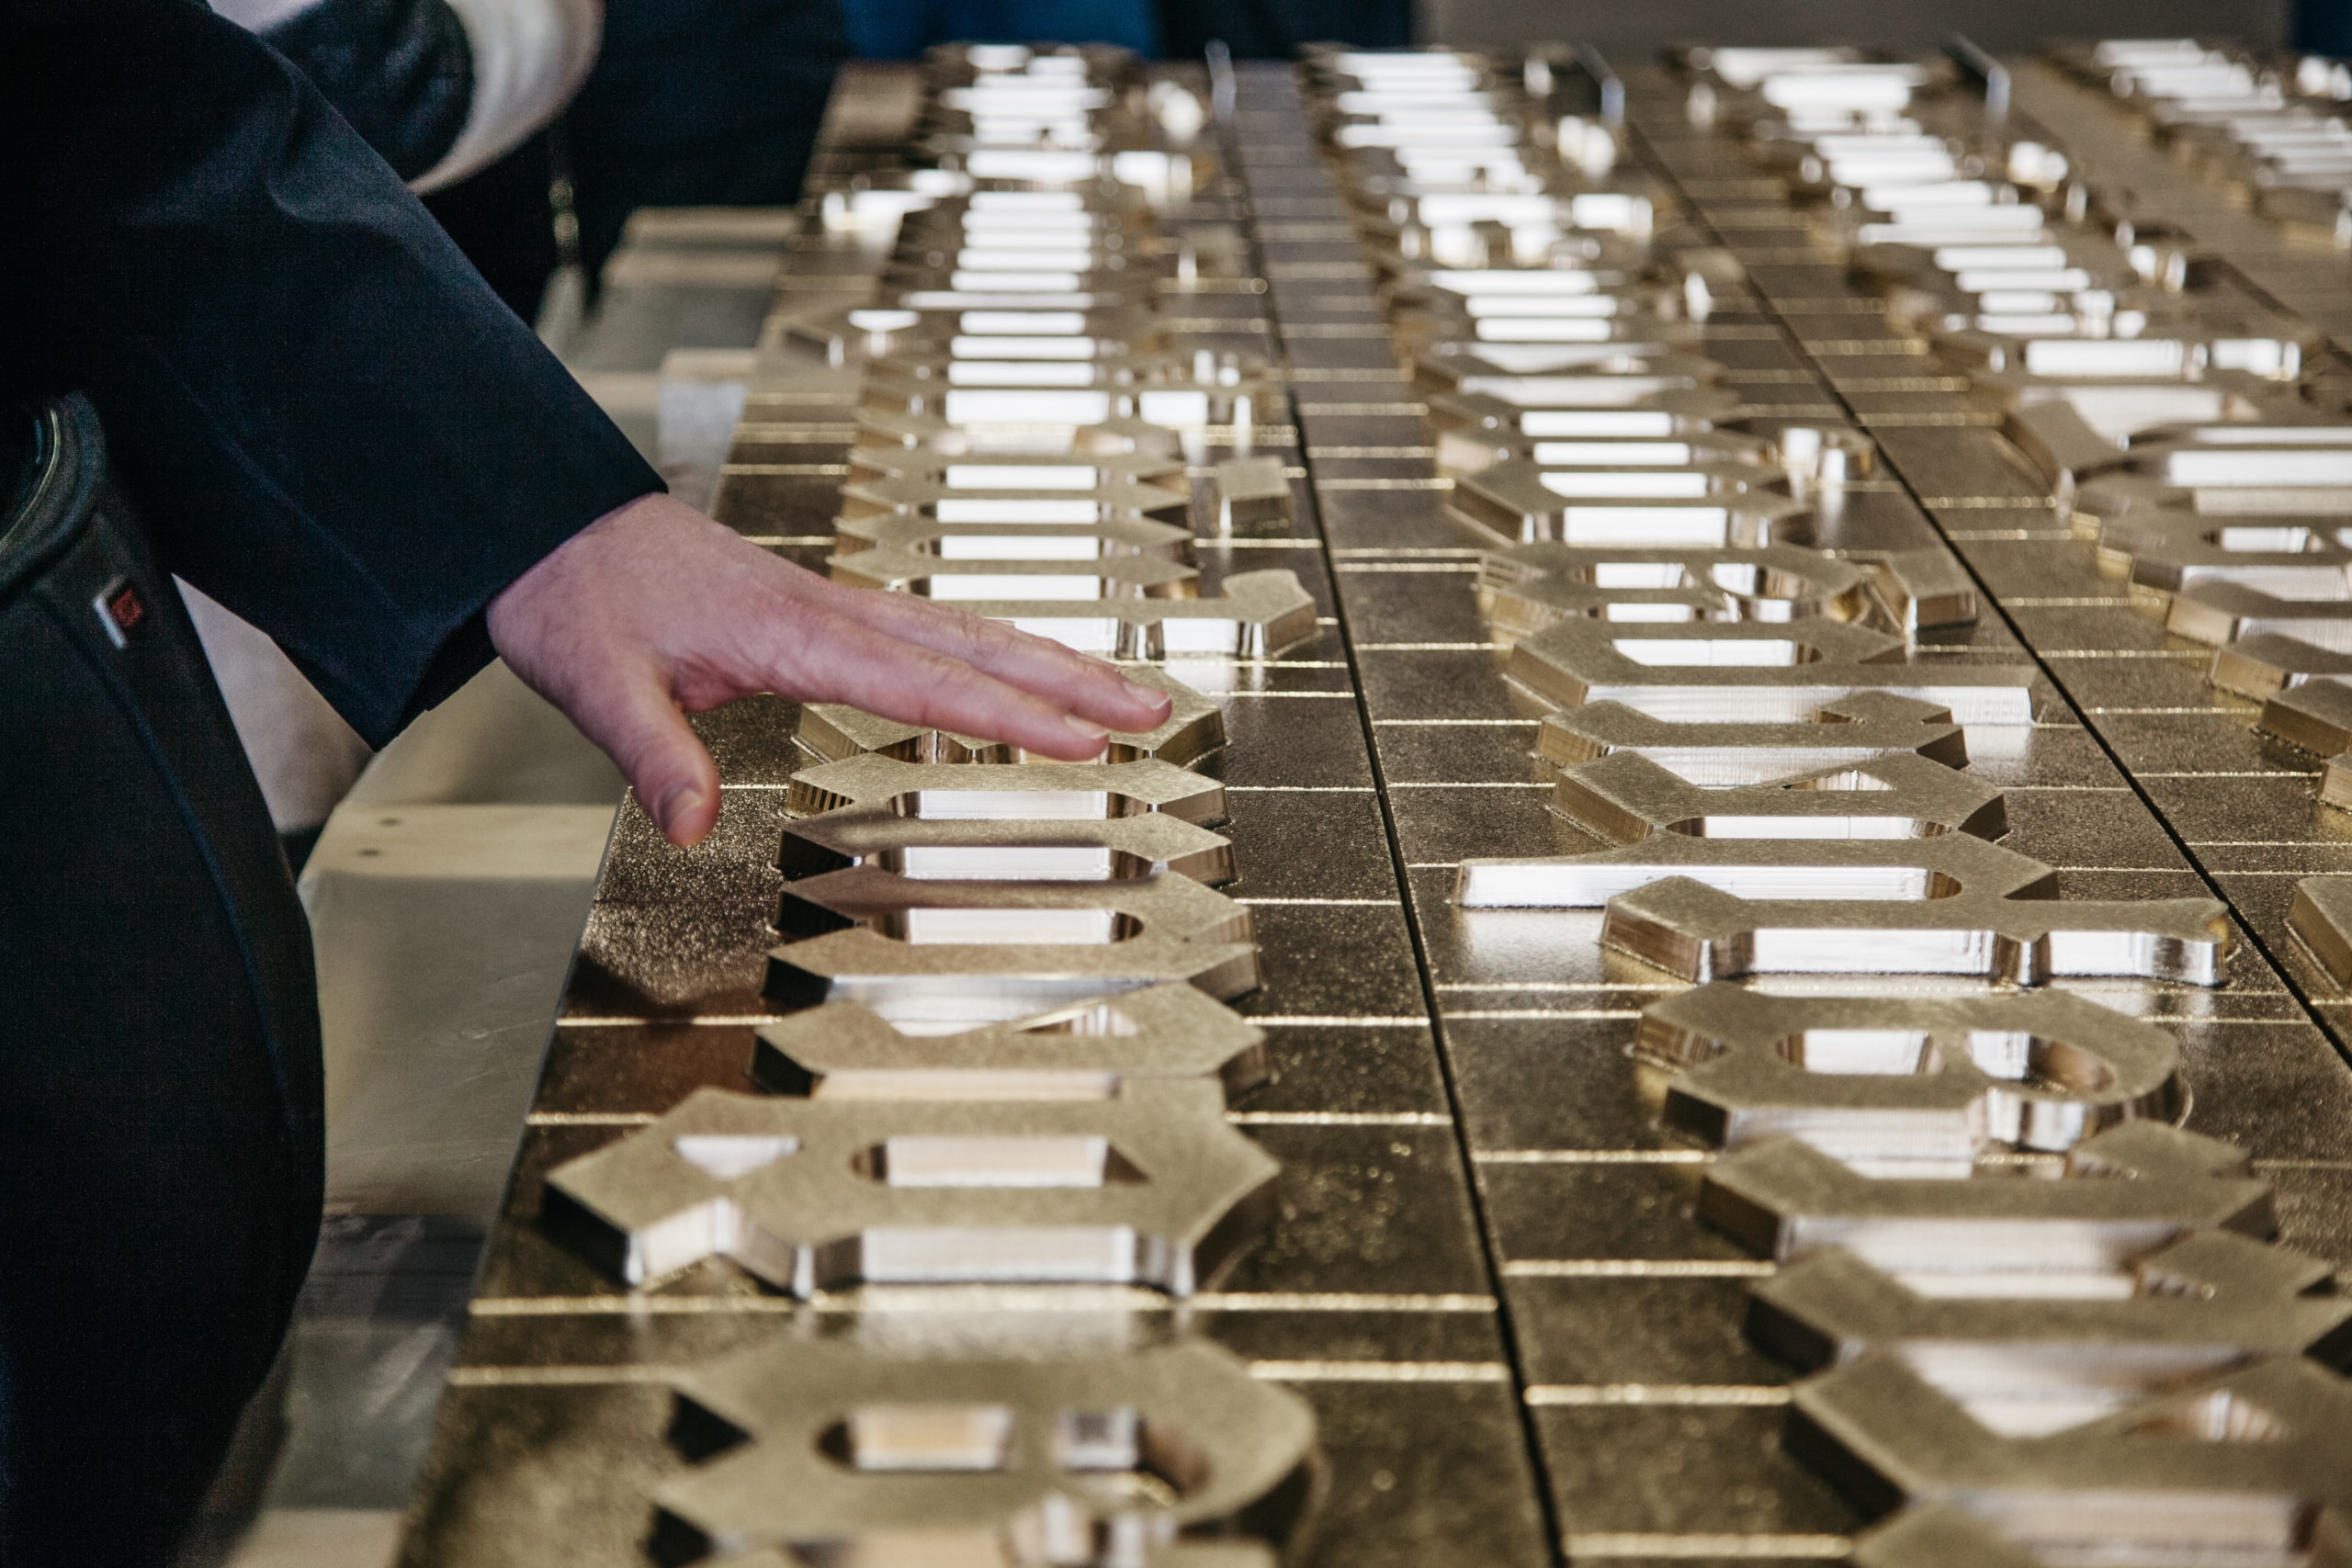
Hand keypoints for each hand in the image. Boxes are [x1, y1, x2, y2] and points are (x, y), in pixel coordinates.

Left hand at [486, 493, 1174, 845]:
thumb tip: (694, 827)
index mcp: (786, 631)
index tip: (1080, 740)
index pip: (920, 681)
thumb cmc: (574, 597)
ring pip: (962, 630)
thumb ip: (653, 753)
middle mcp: (825, 609)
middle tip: (1152, 709)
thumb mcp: (594, 682)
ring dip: (1047, 660)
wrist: (545, 525)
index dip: (1005, 715)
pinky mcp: (820, 610)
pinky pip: (931, 629)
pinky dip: (994, 649)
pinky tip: (1024, 669)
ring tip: (1124, 691)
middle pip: (972, 644)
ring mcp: (829, 604)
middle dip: (1068, 679)